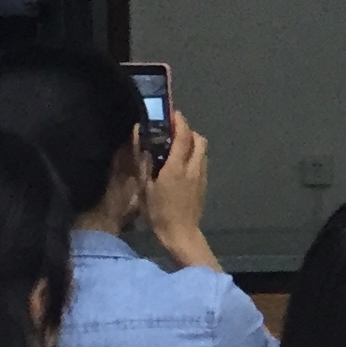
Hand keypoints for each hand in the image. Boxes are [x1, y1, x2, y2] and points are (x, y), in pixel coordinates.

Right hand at [143, 112, 217, 270]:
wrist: (181, 233)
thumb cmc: (158, 212)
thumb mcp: (145, 187)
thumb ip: (144, 162)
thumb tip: (141, 142)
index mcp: (177, 167)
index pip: (183, 136)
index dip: (179, 121)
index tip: (171, 113)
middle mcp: (193, 168)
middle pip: (199, 139)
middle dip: (188, 130)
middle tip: (172, 131)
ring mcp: (201, 176)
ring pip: (202, 150)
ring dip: (192, 143)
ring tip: (175, 146)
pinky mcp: (204, 184)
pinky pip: (201, 161)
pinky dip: (193, 155)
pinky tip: (180, 163)